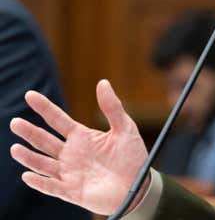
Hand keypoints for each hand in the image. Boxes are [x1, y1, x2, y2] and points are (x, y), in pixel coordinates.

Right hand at [10, 80, 148, 214]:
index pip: (57, 119)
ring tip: (15, 148)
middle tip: (15, 122)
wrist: (139, 185)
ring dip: (29, 157)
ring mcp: (69, 172)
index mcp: (82, 137)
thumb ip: (112, 107)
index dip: (44, 107)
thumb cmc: (132, 156)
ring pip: (43, 163)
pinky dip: (40, 182)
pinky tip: (28, 175)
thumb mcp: (125, 128)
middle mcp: (71, 153)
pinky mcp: (71, 191)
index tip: (30, 95)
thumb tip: (103, 82)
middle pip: (44, 140)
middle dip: (30, 132)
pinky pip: (51, 187)